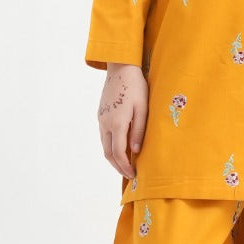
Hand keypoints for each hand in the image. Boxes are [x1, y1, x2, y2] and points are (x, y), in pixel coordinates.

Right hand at [98, 64, 147, 178]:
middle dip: (118, 166)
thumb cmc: (136, 86)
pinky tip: (120, 147)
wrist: (121, 67)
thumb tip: (136, 151)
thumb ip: (138, 130)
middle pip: (108, 153)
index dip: (125, 167)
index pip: (118, 153)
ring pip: (104, 145)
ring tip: (126, 164)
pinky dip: (111, 146)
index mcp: (117, 123)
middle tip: (129, 174)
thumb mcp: (143, 108)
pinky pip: (104, 136)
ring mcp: (101, 119)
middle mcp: (105, 123)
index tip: (134, 175)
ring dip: (114, 157)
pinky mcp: (100, 114)